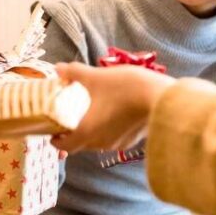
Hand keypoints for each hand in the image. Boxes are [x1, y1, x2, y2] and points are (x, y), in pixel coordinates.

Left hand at [52, 62, 174, 153]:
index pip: (63, 146)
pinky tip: (113, 111)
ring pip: (96, 141)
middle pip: (79, 143)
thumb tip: (58, 68)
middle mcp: (99, 144)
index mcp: (86, 133)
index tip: (53, 126)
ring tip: (92, 109)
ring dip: (90, 129)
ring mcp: (118, 144)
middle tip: (70, 113)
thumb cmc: (125, 88)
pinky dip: (108, 128)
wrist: (162, 98)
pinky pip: (113, 137)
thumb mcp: (96, 76)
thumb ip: (74, 73)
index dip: (55, 137)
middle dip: (72, 131)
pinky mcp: (132, 141)